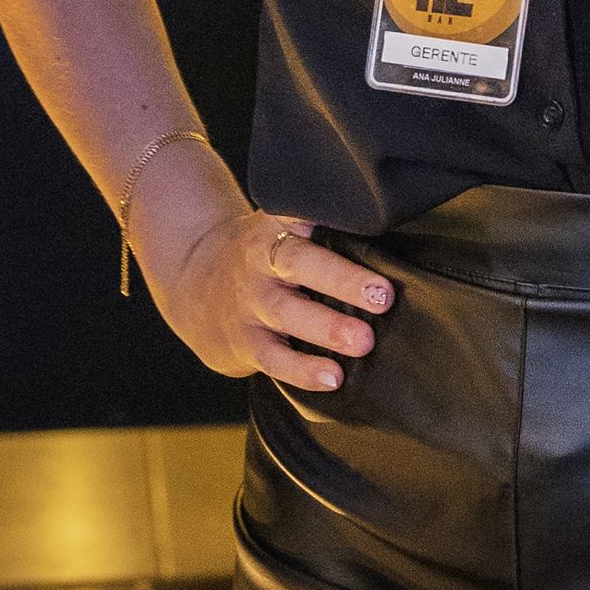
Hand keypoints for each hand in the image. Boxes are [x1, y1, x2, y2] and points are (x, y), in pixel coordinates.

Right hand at [128, 152, 393, 387]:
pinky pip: (273, 358)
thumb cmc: (263, 254)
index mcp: (277, 226)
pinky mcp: (244, 342)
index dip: (327, 212)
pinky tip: (333, 377)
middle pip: (301, 263)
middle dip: (342, 279)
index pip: (301, 212)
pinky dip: (303, 369)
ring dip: (328, 328)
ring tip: (365, 342)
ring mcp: (251, 302)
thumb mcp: (281, 227)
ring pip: (287, 313)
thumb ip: (324, 227)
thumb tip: (399, 230)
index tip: (368, 216)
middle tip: (383, 295)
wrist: (190, 280)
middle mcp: (263, 261)